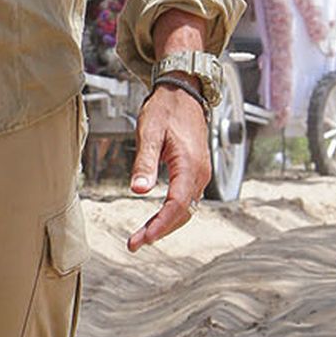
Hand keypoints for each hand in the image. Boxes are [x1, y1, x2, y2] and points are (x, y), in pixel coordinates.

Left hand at [126, 81, 210, 250]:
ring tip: (141, 236)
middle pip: (182, 213)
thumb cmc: (166, 109)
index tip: (142, 239)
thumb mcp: (149, 133)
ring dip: (165, 224)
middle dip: (159, 230)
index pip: (176, 206)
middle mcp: (200, 173)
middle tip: (135, 243)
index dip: (159, 226)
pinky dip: (171, 214)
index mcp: (190, 165)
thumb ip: (145, 162)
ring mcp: (200, 173)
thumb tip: (139, 189)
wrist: (183, 93)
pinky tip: (155, 219)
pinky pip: (186, 200)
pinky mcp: (196, 172)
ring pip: (185, 209)